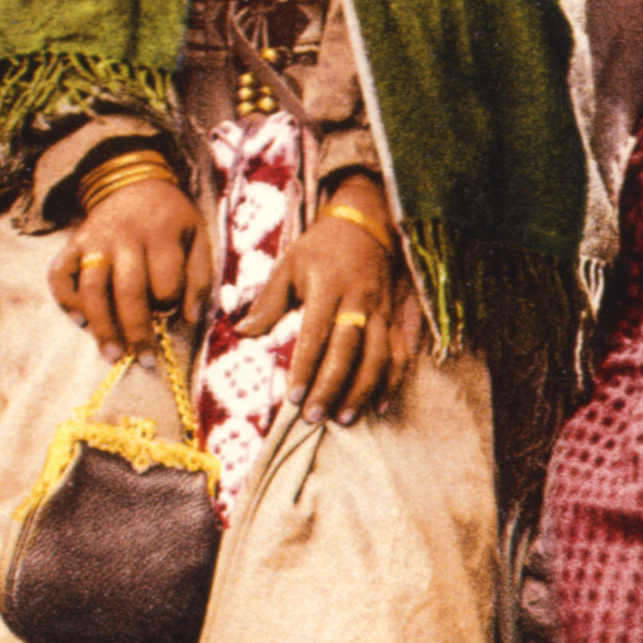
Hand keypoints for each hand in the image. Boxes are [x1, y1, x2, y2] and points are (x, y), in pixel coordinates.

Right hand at [49, 166, 209, 360]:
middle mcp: (125, 238)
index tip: (172, 315)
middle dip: (137, 331)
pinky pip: (60, 274)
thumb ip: (200, 277)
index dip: (170, 304)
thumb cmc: (171, 218)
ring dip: (102, 325)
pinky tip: (79, 321)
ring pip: (92, 289)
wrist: (133, 183)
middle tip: (145, 360)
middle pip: (128, 291)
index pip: (165, 281)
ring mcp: (95, 241)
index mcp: (161, 235)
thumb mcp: (198, 236)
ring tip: (113, 354)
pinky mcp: (73, 243)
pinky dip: (65, 300)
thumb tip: (191, 318)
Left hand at [242, 178, 419, 425]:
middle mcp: (358, 301)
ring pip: (378, 356)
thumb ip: (268, 301)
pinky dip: (393, 380)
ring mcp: (381, 311)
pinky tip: (380, 405)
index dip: (305, 367)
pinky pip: (400, 352)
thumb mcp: (288, 265)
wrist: (365, 224)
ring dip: (362, 391)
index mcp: (328, 287)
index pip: (316, 333)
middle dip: (332, 387)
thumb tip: (243, 333)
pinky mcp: (396, 317)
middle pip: (349, 350)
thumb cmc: (320, 248)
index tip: (293, 397)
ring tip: (344, 418)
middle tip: (314, 417)